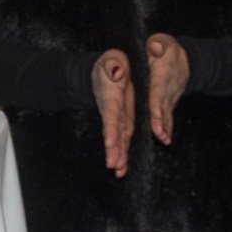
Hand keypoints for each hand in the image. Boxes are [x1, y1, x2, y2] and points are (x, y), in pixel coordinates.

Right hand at [93, 49, 136, 176]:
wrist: (107, 69)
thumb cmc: (111, 62)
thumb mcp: (112, 59)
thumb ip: (114, 65)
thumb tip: (117, 71)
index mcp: (111, 95)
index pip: (111, 113)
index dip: (111, 128)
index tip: (110, 142)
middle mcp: (112, 109)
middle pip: (112, 131)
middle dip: (113, 149)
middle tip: (113, 165)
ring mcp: (117, 117)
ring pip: (118, 138)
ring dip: (118, 155)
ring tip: (118, 172)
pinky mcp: (123, 120)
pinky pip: (123, 138)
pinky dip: (122, 152)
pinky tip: (122, 167)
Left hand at [142, 32, 191, 144]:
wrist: (185, 58)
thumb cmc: (166, 48)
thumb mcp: (162, 41)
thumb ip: (158, 44)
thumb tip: (155, 47)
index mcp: (163, 71)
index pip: (159, 86)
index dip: (157, 100)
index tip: (155, 113)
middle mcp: (169, 86)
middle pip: (164, 103)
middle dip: (161, 119)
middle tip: (158, 133)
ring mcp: (171, 95)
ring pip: (167, 112)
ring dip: (165, 126)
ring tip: (163, 139)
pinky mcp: (171, 101)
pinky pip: (169, 115)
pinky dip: (169, 127)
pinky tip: (166, 139)